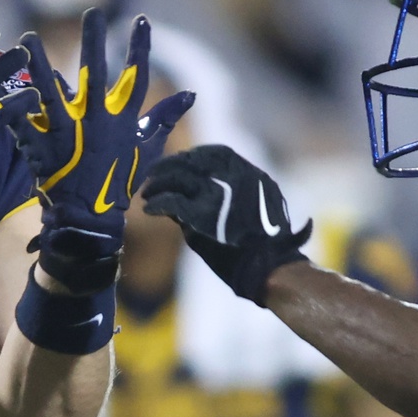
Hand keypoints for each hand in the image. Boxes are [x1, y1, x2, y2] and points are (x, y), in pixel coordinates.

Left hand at [10, 9, 193, 292]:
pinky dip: (11, 107)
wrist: (89, 220)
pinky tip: (0, 86)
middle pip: (96, 74)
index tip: (141, 20)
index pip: (136, 78)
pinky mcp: (42, 148)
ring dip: (40, 64)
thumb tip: (191, 95)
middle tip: (91, 12)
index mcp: (122, 121)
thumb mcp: (147, 150)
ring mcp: (68, 134)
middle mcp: (96, 122)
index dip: (140, 48)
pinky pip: (23, 123)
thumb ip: (164, 119)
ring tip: (28, 39)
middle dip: (94, 41)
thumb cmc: (118, 182)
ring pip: (51, 92)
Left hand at [140, 144, 310, 305]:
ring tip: (147, 193)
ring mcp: (217, 192)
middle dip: (170, 165)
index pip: (215, 152)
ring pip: (179, 177)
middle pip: (192, 161)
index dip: (193, 156)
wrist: (269, 263)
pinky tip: (149, 209)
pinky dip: (158, 203)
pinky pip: (172, 201)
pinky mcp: (202, 212)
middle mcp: (233, 175)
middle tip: (153, 173)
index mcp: (248, 172)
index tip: (179, 161)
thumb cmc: (265, 243)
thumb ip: (226, 195)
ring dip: (159, 184)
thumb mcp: (253, 207)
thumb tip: (194, 191)